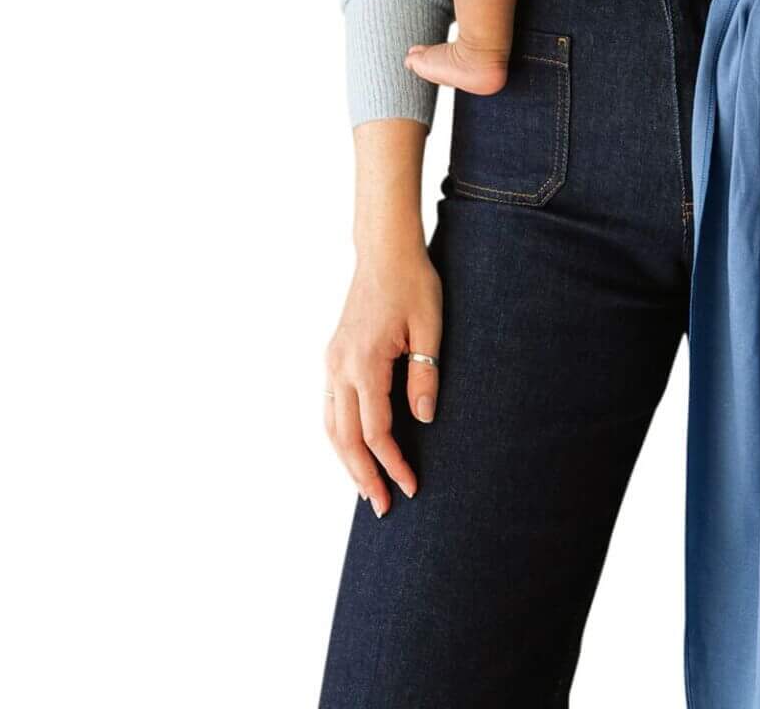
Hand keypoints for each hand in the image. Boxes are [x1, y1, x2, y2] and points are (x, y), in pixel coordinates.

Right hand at [323, 246, 441, 514]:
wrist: (384, 251)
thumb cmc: (413, 283)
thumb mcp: (430, 327)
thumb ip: (425, 374)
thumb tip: (424, 421)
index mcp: (365, 362)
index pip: (376, 431)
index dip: (393, 463)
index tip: (411, 486)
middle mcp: (340, 367)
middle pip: (346, 438)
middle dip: (364, 476)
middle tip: (384, 507)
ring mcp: (331, 362)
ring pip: (331, 427)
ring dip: (346, 462)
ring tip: (366, 489)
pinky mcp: (333, 356)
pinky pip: (329, 408)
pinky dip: (338, 437)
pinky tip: (352, 450)